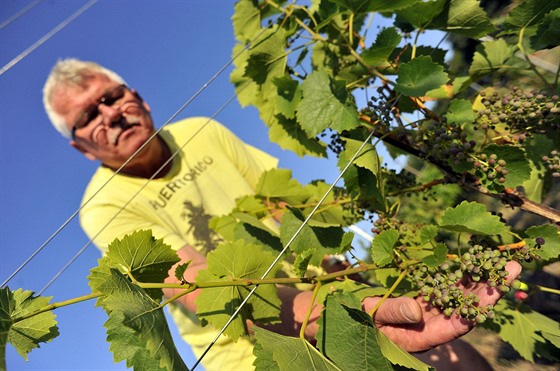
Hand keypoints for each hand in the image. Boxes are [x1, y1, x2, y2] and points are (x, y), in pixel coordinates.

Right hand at [363, 261, 521, 351]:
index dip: (475, 309)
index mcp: (422, 337)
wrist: (356, 320)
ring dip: (480, 280)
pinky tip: (473, 261)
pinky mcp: (427, 300)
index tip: (493, 294)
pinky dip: (460, 275)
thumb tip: (417, 307)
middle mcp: (433, 326)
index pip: (455, 325)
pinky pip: (448, 287)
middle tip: (510, 270)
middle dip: (489, 290)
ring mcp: (432, 312)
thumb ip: (393, 312)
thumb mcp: (372, 318)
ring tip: (501, 262)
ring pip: (461, 296)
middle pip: (467, 309)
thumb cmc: (363, 323)